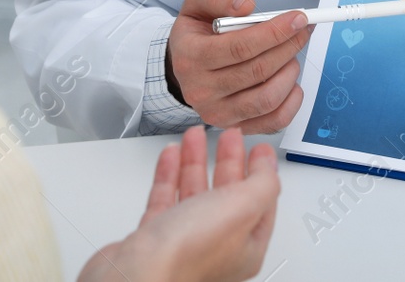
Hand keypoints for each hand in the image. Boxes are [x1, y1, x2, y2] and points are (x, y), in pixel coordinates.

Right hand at [79, 127, 280, 281]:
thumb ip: (263, 185)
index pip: (260, 203)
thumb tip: (269, 168)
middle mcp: (215, 246)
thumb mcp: (242, 207)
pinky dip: (169, 173)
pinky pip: (165, 198)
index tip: (258, 148)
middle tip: (228, 137)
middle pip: (227, 195)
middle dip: (228, 160)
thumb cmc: (187, 252)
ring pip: (194, 193)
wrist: (135, 273)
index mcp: (245, 246)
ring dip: (196, 161)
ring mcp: (184, 241)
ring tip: (195, 136)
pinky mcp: (154, 236)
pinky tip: (171, 155)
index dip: (261, 172)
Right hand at [167, 0, 311, 131]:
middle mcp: (201, 90)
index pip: (240, 47)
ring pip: (267, 98)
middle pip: (258, 70)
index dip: (274, 32)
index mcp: (191, 57)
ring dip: (289, 72)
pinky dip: (291, 101)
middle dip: (289, 46)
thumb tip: (246, 6)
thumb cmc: (196, 33)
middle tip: (302, 29)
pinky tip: (292, 82)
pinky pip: (273, 121)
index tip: (297, 18)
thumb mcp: (197, 4)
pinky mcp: (235, 125)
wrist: (184, 64)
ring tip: (291, 54)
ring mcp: (217, 112)